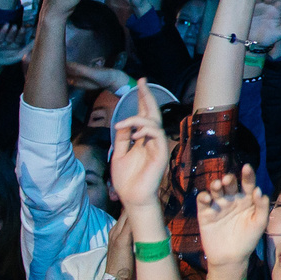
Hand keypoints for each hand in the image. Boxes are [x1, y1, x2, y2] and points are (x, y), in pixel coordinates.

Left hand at [108, 80, 170, 205]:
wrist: (132, 198)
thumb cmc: (126, 180)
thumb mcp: (120, 155)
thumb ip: (123, 139)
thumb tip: (123, 123)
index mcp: (142, 140)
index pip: (144, 116)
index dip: (142, 100)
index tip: (139, 84)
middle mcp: (151, 140)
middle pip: (152, 114)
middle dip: (147, 97)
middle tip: (142, 82)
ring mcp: (157, 146)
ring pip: (154, 122)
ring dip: (138, 118)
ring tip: (122, 125)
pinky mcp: (160, 154)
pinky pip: (156, 135)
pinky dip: (145, 130)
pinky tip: (134, 134)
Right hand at [196, 165, 271, 277]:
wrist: (230, 258)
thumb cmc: (248, 240)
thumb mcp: (259, 224)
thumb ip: (261, 207)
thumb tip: (259, 190)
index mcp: (247, 200)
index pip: (248, 184)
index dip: (247, 175)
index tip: (247, 168)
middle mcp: (232, 200)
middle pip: (230, 184)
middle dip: (229, 179)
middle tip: (228, 180)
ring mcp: (218, 205)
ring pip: (216, 189)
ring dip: (216, 185)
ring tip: (218, 186)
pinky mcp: (205, 213)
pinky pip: (203, 201)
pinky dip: (203, 197)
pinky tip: (207, 198)